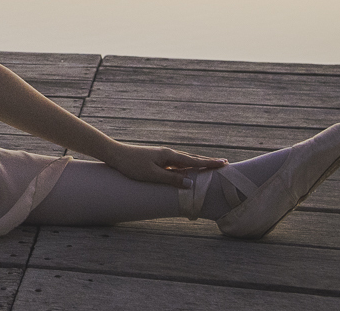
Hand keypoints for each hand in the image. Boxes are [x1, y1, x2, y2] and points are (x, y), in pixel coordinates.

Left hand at [99, 141, 227, 187]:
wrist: (116, 155)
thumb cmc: (132, 166)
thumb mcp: (152, 175)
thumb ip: (171, 179)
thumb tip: (191, 184)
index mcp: (169, 156)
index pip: (194, 161)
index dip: (209, 163)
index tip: (224, 163)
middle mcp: (168, 154)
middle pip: (192, 159)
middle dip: (208, 161)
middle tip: (224, 163)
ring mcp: (163, 156)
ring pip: (185, 161)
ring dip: (198, 163)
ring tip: (210, 165)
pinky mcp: (158, 160)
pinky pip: (177, 164)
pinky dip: (187, 166)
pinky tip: (188, 170)